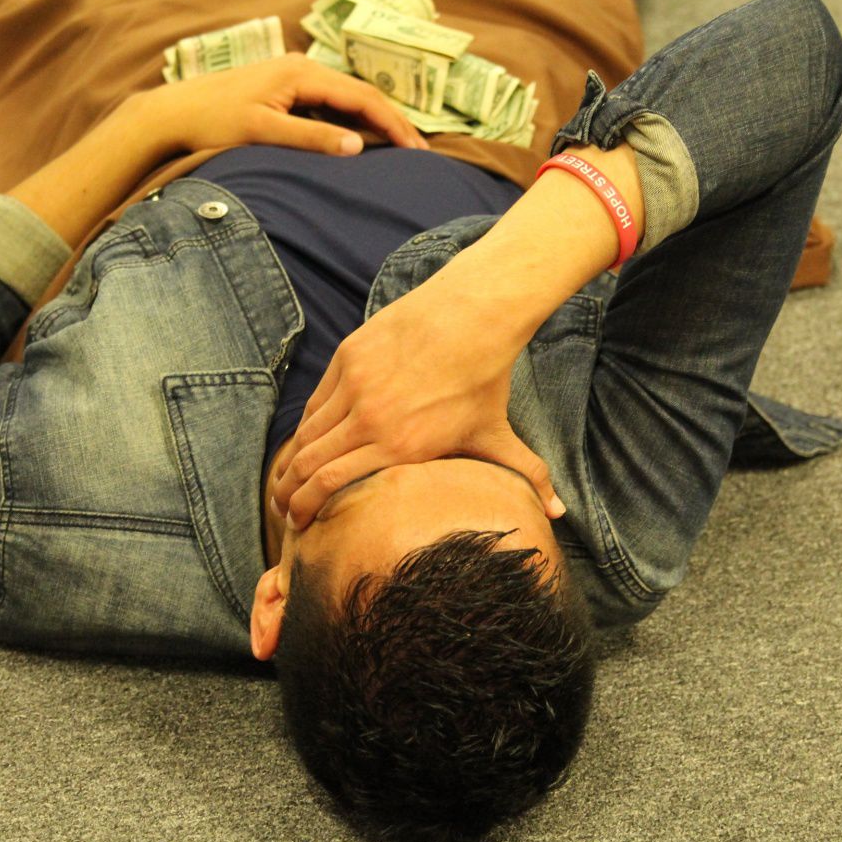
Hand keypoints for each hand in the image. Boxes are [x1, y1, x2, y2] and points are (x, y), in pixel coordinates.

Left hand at [148, 52, 427, 154]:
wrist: (174, 113)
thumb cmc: (213, 122)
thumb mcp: (264, 132)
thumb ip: (312, 138)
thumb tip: (358, 146)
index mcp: (301, 74)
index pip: (361, 97)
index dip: (392, 124)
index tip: (415, 149)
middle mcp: (302, 67)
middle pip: (360, 93)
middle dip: (392, 122)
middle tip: (420, 151)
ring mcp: (294, 76)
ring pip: (347, 97)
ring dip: (375, 120)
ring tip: (401, 146)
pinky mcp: (286, 88)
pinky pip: (330, 102)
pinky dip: (353, 119)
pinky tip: (363, 138)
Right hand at [269, 277, 563, 529]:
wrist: (473, 314)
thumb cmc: (485, 379)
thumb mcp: (499, 434)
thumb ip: (525, 477)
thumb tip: (559, 515)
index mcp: (400, 449)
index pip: (330, 486)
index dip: (305, 510)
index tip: (298, 526)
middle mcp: (370, 420)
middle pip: (308, 465)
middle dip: (288, 494)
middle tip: (283, 512)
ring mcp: (354, 386)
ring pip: (305, 434)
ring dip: (290, 463)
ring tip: (284, 484)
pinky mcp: (348, 358)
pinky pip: (315, 402)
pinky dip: (304, 427)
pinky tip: (303, 443)